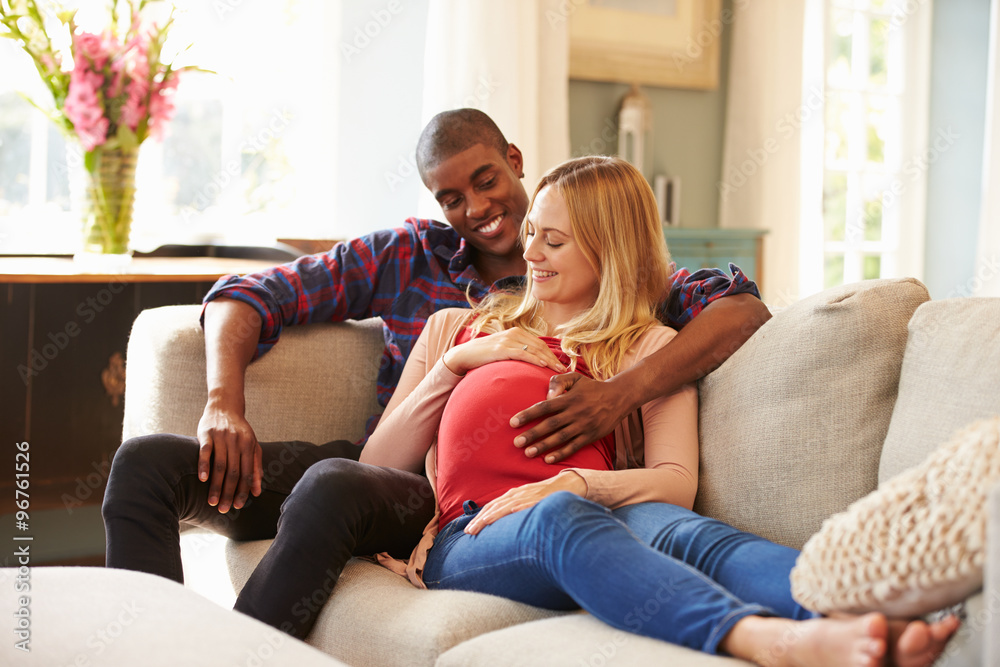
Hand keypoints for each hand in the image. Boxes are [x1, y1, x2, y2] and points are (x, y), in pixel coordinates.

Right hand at [196, 402, 261, 512]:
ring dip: (216, 486)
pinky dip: (204, 466)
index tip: (238, 506)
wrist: (225, 406)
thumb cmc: (240, 431)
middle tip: (223, 509)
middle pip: (233, 472)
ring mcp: (221, 437)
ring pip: (219, 465)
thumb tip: (257, 492)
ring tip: (212, 502)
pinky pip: (205, 451)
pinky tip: (203, 480)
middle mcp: (236, 442)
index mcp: (249, 446)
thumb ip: (255, 467)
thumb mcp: (252, 446)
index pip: (247, 473)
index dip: (243, 491)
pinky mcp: (206, 433)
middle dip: (229, 493)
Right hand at [443, 327, 566, 375]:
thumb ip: (517, 353)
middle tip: (565, 370)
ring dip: (548, 360)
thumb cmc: (485, 356)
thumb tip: (531, 363)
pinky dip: (534, 359)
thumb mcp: (503, 351)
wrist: (464, 355)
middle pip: (540, 346)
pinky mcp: (501, 349)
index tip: (562, 365)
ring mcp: (508, 340)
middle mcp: (514, 334)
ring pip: (534, 350)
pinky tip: (542, 365)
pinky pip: (522, 354)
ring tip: (558, 371)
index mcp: (517, 333)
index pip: (539, 344)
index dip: (552, 354)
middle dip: (553, 359)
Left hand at [464, 473, 586, 534]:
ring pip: (508, 506)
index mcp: (513, 495)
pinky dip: (520, 507)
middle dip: (481, 519)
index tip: (468, 530)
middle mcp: (518, 493)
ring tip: (482, 525)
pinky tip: (512, 512)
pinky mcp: (542, 498)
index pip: (492, 506)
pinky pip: (529, 503)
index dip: (479, 517)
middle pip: (495, 506)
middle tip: (469, 532)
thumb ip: (515, 509)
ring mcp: (529, 495)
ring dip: (494, 515)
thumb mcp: (527, 500)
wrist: (568, 483)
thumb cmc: (546, 495)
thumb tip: (502, 524)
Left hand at [510, 373, 628, 462]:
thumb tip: (547, 396)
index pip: (544, 407)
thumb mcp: (576, 378)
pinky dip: (561, 453)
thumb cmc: (592, 388)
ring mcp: (583, 425)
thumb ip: (558, 381)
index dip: (528, 415)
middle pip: (550, 424)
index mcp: (569, 398)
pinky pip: (574, 446)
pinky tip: (548, 459)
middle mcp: (575, 412)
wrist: (618, 397)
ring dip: (543, 446)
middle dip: (532, 434)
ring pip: (560, 437)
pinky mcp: (591, 436)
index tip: (513, 422)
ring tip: (528, 453)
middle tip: (516, 443)